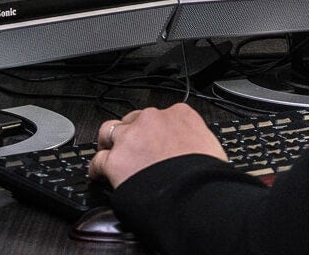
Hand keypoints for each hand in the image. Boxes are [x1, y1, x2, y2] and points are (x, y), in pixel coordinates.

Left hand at [88, 104, 226, 188]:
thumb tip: (199, 153)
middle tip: (134, 148)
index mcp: (180, 115)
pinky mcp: (115, 160)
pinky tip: (99, 175)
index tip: (156, 138)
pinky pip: (98, 161)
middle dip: (132, 132)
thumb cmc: (207, 174)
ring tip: (110, 154)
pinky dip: (97, 169)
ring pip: (110, 131)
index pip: (163, 115)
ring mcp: (131, 138)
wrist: (195, 192)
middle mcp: (153, 120)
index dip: (156, 129)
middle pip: (134, 119)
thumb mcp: (211, 148)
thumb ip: (198, 142)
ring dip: (110, 143)